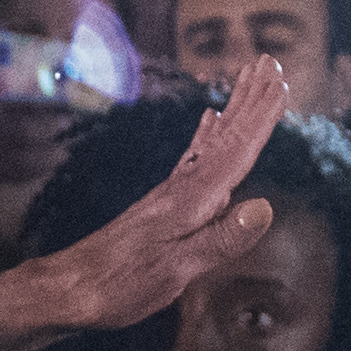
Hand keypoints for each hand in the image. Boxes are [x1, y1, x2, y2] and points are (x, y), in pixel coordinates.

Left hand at [0, 60, 294, 348]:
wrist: (68, 288)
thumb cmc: (119, 285)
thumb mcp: (176, 271)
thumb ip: (221, 240)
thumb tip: (264, 207)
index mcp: (191, 201)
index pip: (236, 152)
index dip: (262, 118)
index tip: (282, 84)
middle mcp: (183, 188)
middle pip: (225, 136)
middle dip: (250, 100)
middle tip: (270, 63)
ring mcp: (171, 193)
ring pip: (212, 141)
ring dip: (234, 110)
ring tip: (248, 80)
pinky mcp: (163, 203)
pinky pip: (194, 156)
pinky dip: (208, 134)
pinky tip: (210, 121)